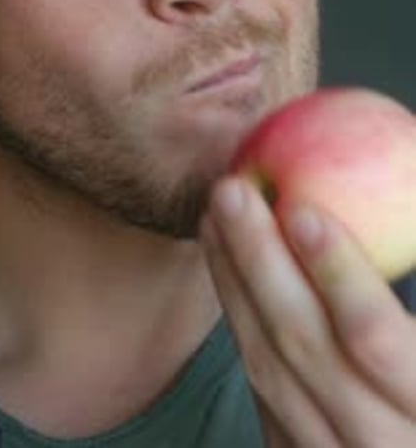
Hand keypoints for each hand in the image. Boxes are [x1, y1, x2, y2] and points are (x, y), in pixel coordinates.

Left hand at [201, 177, 415, 446]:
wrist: (400, 442)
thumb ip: (407, 290)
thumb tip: (405, 189)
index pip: (376, 340)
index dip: (339, 274)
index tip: (302, 210)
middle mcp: (379, 444)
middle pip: (304, 347)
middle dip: (259, 261)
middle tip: (231, 191)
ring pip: (266, 369)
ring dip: (233, 285)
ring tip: (214, 217)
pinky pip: (258, 391)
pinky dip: (240, 323)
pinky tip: (224, 270)